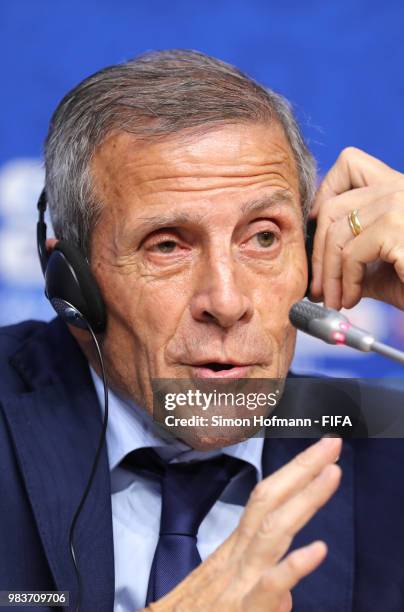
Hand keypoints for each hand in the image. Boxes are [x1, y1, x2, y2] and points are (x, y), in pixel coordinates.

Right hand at [142, 437, 341, 611]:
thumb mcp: (221, 595)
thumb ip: (259, 589)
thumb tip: (285, 594)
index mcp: (235, 548)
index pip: (266, 499)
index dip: (293, 472)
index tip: (320, 452)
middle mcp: (238, 556)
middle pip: (270, 500)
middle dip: (302, 468)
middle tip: (331, 443)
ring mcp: (240, 580)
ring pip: (274, 530)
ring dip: (305, 499)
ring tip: (332, 473)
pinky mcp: (243, 610)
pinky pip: (270, 585)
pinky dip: (294, 566)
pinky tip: (318, 550)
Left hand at [309, 147, 403, 309]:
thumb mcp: (382, 267)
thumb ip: (352, 256)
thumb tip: (316, 266)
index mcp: (400, 188)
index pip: (350, 164)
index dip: (324, 194)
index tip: (317, 231)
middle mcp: (402, 188)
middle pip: (333, 206)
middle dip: (318, 251)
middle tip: (317, 286)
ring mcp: (401, 204)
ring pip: (336, 233)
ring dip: (329, 274)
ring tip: (333, 298)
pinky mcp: (398, 228)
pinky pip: (351, 254)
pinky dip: (345, 282)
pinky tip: (352, 299)